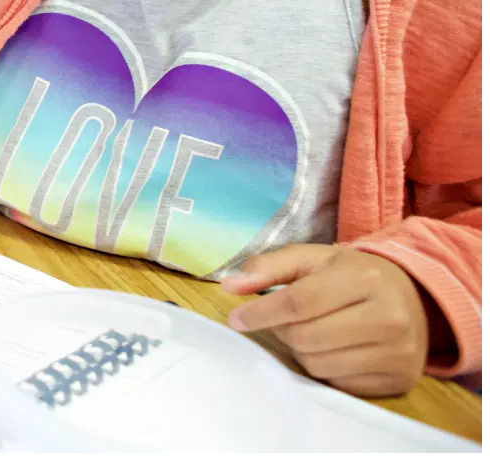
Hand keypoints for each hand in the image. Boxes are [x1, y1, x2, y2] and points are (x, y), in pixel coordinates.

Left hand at [224, 244, 429, 396]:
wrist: (413, 298)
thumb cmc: (352, 275)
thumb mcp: (312, 258)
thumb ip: (268, 267)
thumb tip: (230, 286)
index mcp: (364, 278)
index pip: (299, 302)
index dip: (261, 313)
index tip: (237, 319)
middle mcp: (388, 317)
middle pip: (305, 338)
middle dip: (283, 330)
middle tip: (285, 320)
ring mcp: (398, 353)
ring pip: (318, 365)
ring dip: (302, 351)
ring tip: (313, 330)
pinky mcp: (399, 380)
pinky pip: (338, 384)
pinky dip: (325, 369)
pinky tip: (335, 348)